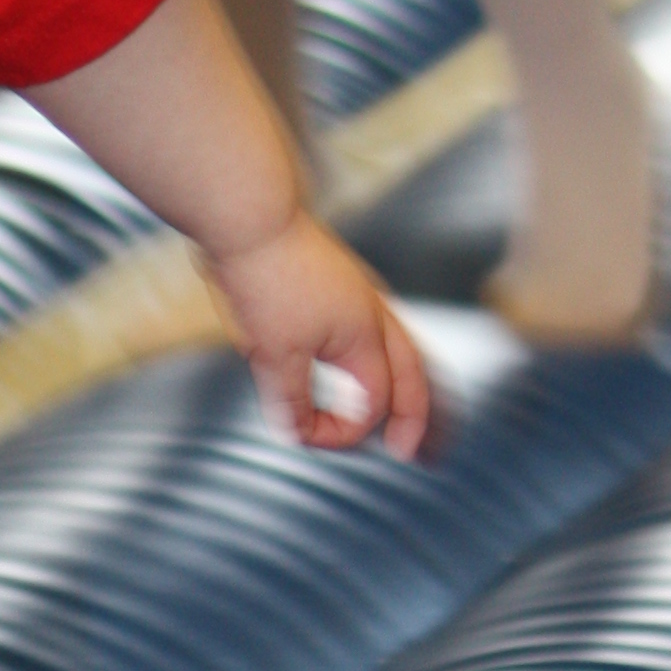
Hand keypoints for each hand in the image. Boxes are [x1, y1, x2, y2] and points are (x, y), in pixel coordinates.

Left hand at [202, 209, 429, 458]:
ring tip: (409, 417)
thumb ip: (292, 398)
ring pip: (401, 349)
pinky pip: (377, 328)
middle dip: (419, 418)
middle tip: (421, 455)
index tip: (302, 435)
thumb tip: (298, 433)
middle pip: (414, 376)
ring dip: (408, 387)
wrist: (248, 215)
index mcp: (367, 335)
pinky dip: (384, 357)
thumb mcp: (273, 351)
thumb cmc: (264, 276)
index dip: (342, 431)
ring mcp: (359, 294)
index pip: (372, 403)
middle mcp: (375, 313)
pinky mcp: (338, 283)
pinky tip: (368, 365)